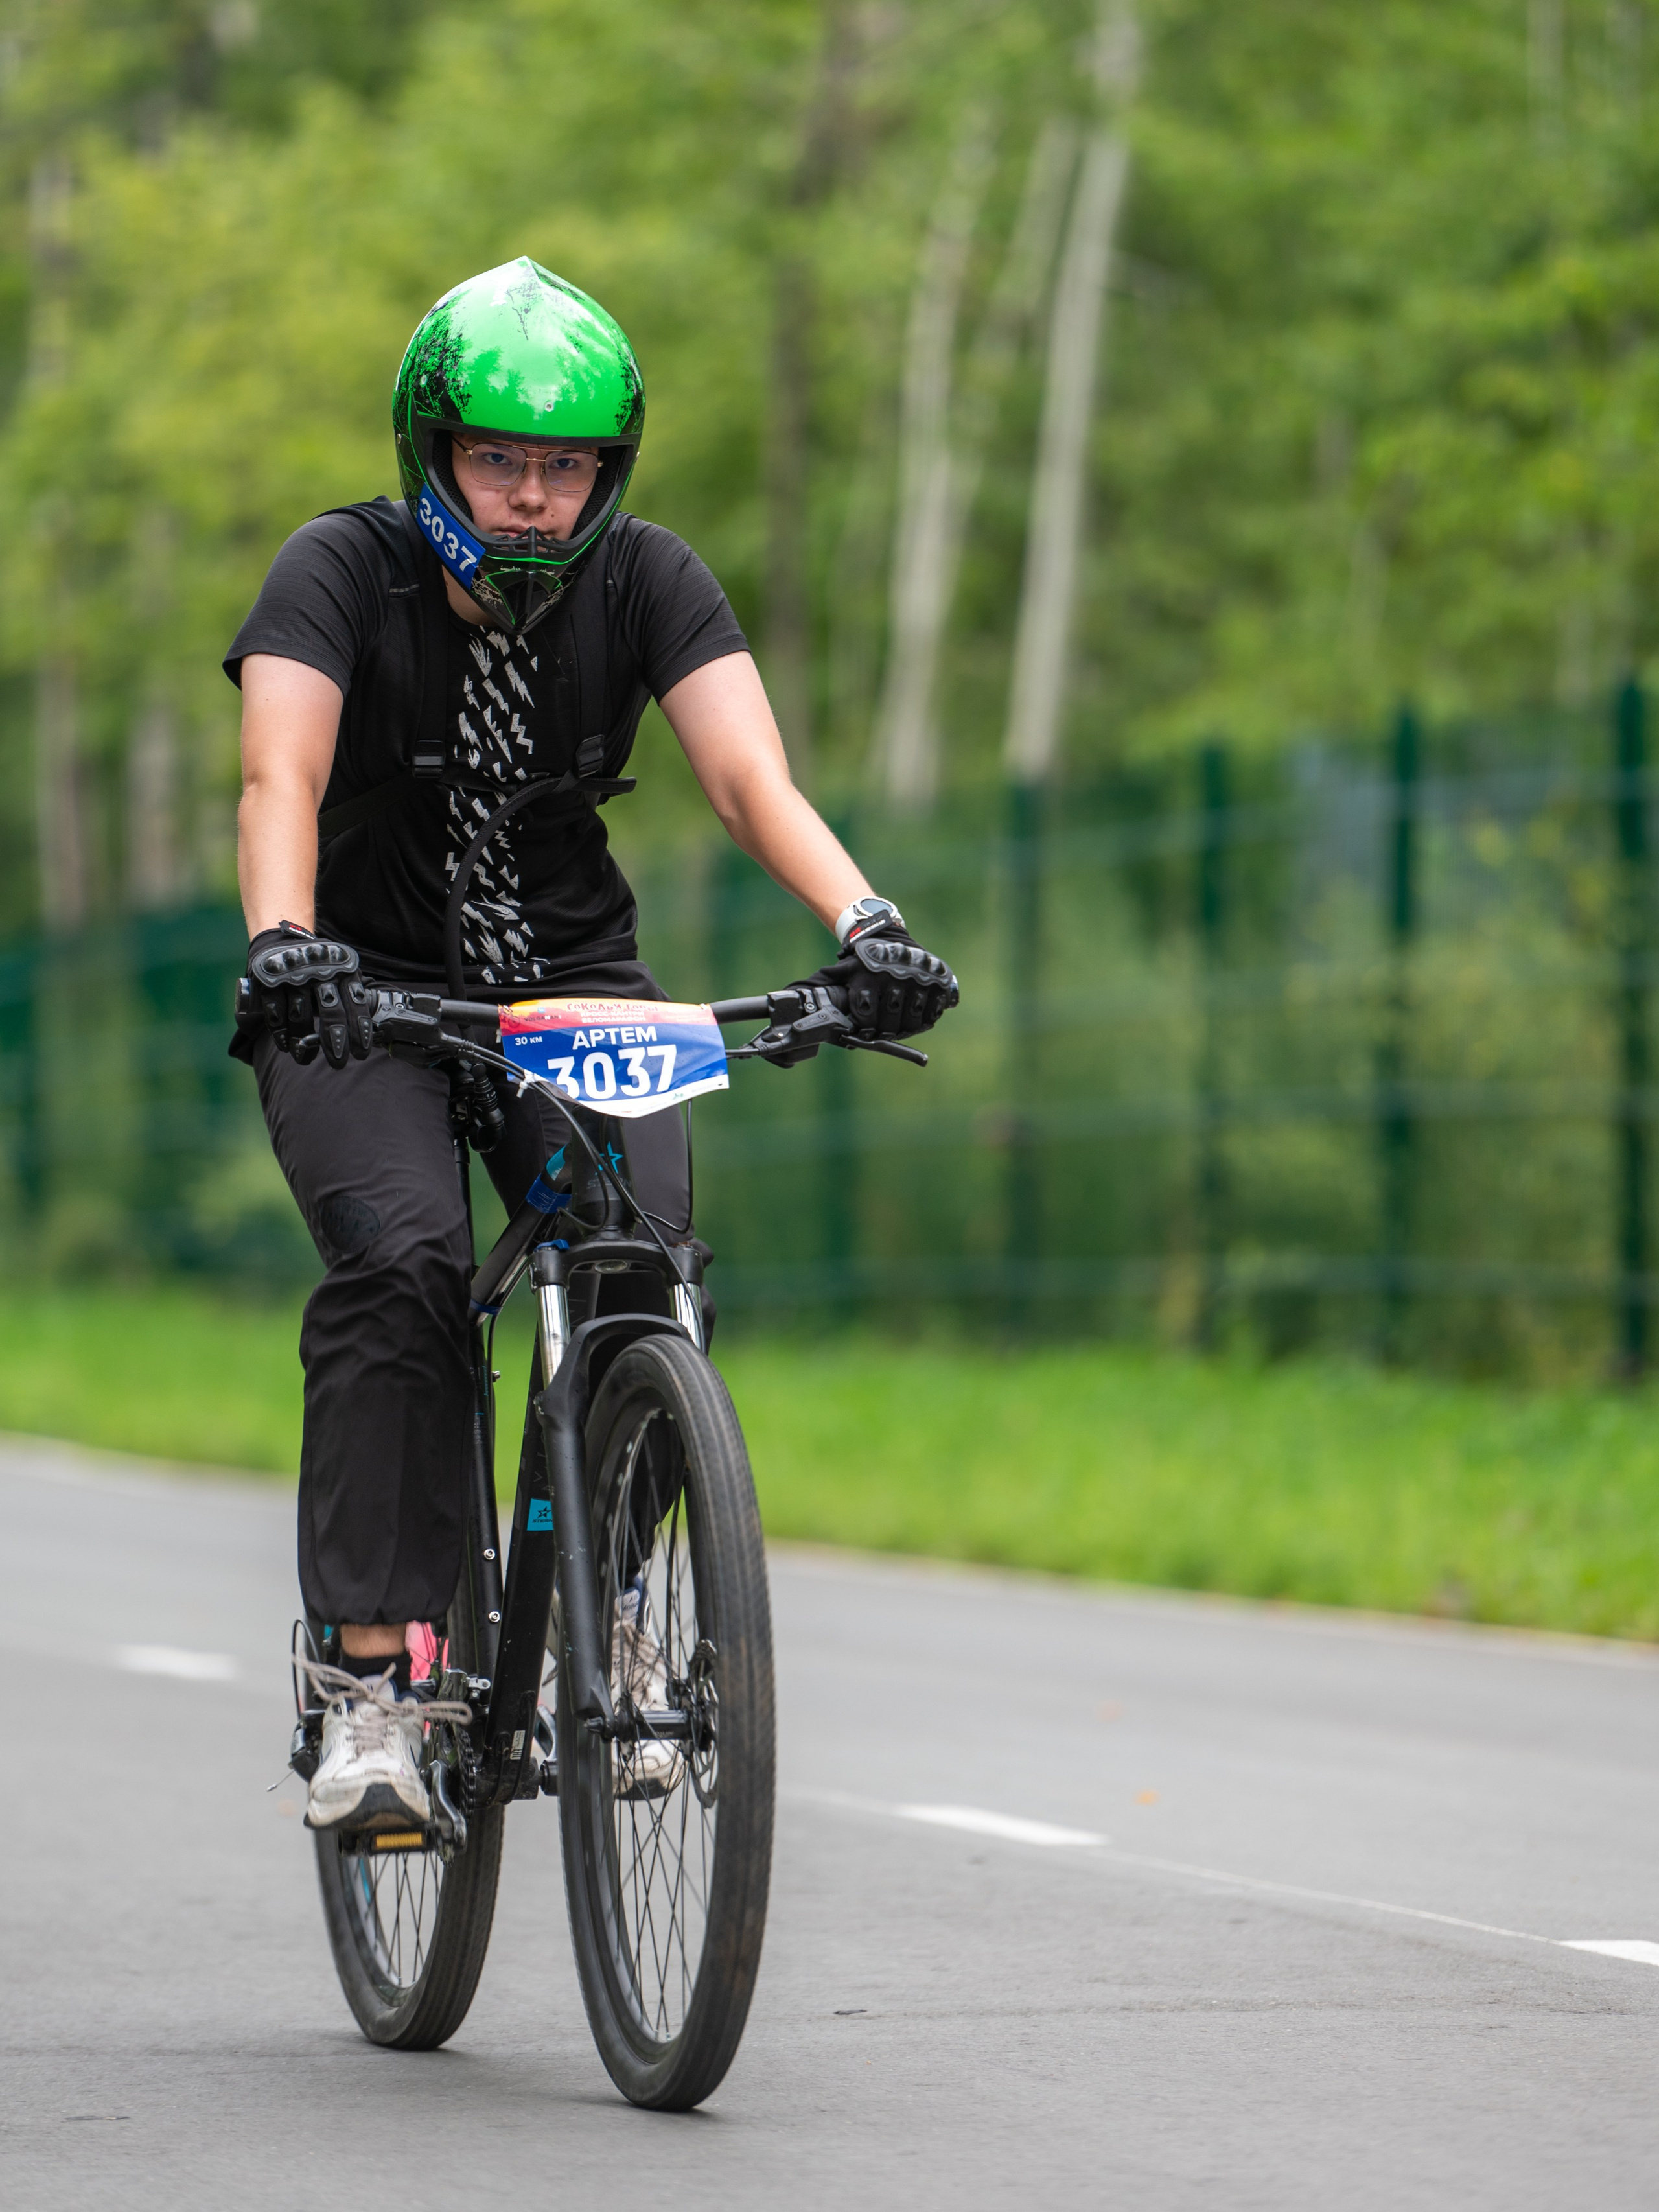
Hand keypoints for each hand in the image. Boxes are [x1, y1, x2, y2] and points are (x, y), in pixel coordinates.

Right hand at [239, 922, 373, 1068]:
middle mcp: (320, 972)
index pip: (355, 1003)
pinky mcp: (269, 981)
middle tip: (338, 1063)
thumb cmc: (319, 968)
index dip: (359, 1030)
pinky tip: (286, 1045)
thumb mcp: (340, 973)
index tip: (361, 1053)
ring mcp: (293, 976)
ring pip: (301, 1016)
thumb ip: (351, 997)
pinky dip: (281, 1033)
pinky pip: (276, 1013)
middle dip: (336, 1042)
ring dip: (303, 1042)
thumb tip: (369, 1033)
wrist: (282, 942)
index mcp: (342, 970)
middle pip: (331, 1011)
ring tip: (305, 1057)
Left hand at [794, 914, 958, 1042]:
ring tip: (898, 1027)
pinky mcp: (937, 980)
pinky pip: (933, 1011)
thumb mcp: (838, 970)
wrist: (885, 935)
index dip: (865, 1030)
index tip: (865, 1032)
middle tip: (882, 1032)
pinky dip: (927, 1019)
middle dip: (885, 1032)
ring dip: (905, 1028)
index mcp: (869, 979)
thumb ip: (819, 986)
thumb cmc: (858, 960)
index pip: (868, 1018)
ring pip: (913, 1019)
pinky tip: (917, 1018)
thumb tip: (789, 996)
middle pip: (891, 1023)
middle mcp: (894, 977)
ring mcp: (918, 979)